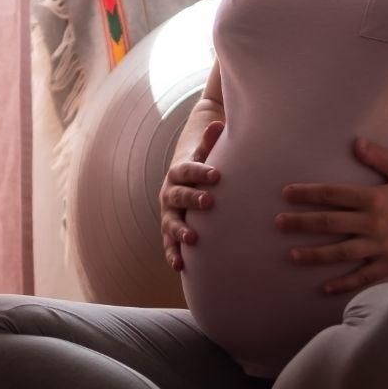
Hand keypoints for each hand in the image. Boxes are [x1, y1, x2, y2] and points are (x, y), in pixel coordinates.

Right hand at [159, 118, 224, 271]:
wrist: (184, 179)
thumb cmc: (202, 166)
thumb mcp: (206, 152)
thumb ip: (210, 141)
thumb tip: (218, 122)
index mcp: (179, 171)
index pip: (189, 169)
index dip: (202, 172)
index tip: (218, 175)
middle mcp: (170, 192)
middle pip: (179, 195)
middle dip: (193, 199)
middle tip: (209, 202)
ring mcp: (168, 213)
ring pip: (171, 222)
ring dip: (180, 230)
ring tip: (192, 239)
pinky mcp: (170, 230)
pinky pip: (169, 242)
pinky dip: (173, 253)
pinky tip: (180, 266)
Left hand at [277, 137, 387, 294]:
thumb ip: (378, 157)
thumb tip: (355, 143)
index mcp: (373, 198)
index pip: (332, 194)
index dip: (307, 194)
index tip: (286, 194)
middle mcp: (372, 222)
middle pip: (329, 223)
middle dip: (300, 223)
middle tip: (277, 223)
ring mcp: (380, 245)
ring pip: (340, 251)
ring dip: (314, 254)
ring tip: (292, 256)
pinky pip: (363, 275)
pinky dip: (344, 282)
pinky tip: (325, 286)